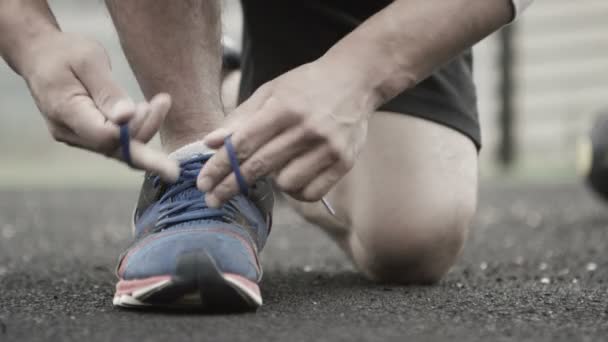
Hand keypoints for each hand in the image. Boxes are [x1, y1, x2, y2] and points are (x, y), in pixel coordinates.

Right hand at [18, 31, 178, 181]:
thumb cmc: (64, 53)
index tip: (156, 104)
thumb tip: (127, 118)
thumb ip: (107, 91)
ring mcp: (76, 138)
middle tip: (165, 102)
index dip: (137, 128)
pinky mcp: (85, 136)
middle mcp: (69, 132)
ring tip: (159, 102)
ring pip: (119, 148)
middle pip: (117, 149)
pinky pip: (115, 142)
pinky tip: (145, 110)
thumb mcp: (88, 61)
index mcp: (65, 111)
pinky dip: (135, 130)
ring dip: (144, 129)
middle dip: (148, 130)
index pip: (108, 136)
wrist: (39, 56)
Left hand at [198, 60, 376, 206]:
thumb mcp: (271, 91)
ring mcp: (328, 147)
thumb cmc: (306, 85)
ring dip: (273, 181)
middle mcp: (307, 129)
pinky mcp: (345, 162)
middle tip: (212, 199)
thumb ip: (240, 118)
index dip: (219, 167)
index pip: (243, 144)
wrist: (356, 79)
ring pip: (286, 184)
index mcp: (284, 108)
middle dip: (229, 186)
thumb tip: (210, 143)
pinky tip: (294, 176)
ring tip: (278, 165)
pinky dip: (297, 190)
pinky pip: (311, 192)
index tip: (203, 184)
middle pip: (259, 167)